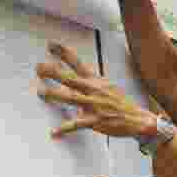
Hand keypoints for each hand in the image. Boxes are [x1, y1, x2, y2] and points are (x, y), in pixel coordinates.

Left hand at [37, 42, 153, 138]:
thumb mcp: (106, 86)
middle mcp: (94, 90)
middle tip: (39, 67)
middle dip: (54, 72)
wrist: (137, 119)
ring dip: (55, 95)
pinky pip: (77, 125)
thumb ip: (90, 81)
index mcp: (96, 81)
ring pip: (71, 98)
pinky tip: (54, 131)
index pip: (78, 63)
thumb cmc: (120, 104)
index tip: (50, 45)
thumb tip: (74, 78)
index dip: (64, 53)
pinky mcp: (96, 121)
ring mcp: (94, 105)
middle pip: (71, 78)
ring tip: (40, 92)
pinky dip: (65, 128)